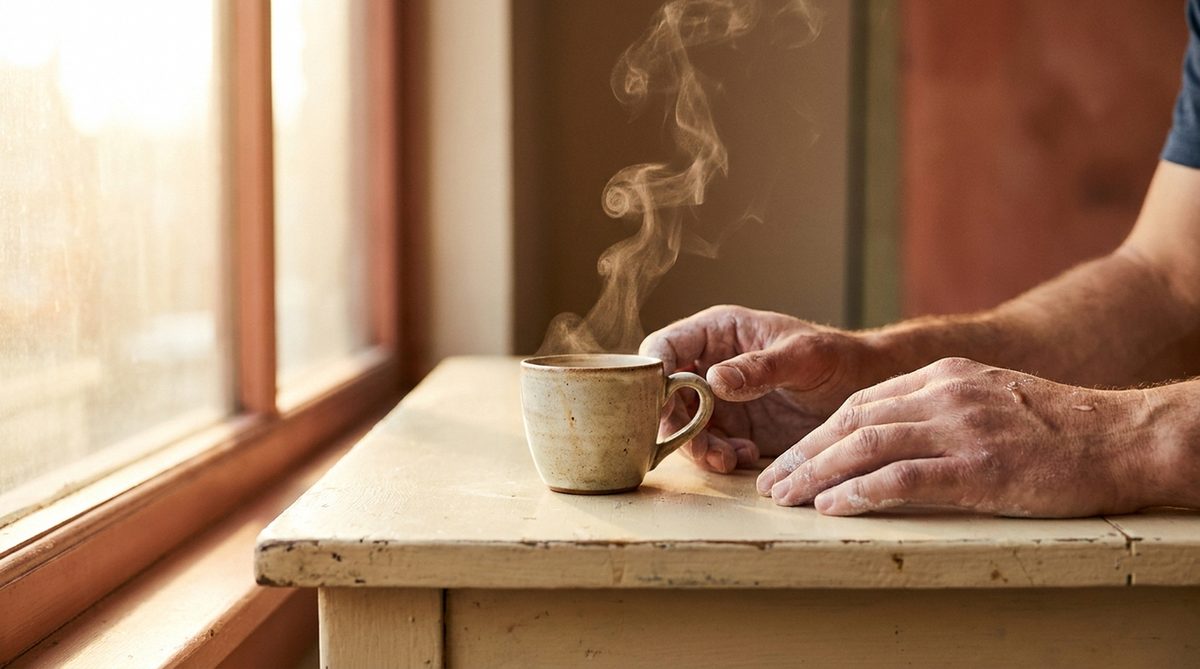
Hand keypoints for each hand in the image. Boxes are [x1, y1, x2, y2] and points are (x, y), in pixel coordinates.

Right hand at [639, 305, 889, 472]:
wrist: (865, 391)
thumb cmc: (838, 358)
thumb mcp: (804, 357)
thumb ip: (760, 368)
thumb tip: (713, 380)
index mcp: (719, 332)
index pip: (665, 347)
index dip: (653, 374)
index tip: (661, 402)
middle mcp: (710, 364)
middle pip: (665, 394)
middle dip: (674, 422)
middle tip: (698, 444)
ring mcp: (718, 400)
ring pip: (682, 425)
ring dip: (697, 446)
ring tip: (728, 458)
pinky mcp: (733, 429)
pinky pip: (708, 447)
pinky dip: (718, 457)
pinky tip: (745, 457)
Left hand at [756, 357, 1162, 516]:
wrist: (1122, 436)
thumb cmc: (1058, 426)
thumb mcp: (990, 397)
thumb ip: (941, 407)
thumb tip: (891, 433)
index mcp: (943, 376)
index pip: (862, 403)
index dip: (818, 434)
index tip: (791, 458)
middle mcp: (944, 396)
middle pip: (852, 422)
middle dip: (804, 453)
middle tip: (773, 481)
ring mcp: (960, 430)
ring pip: (866, 446)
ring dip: (817, 473)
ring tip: (787, 497)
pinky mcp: (979, 467)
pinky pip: (903, 478)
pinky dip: (860, 492)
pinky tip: (833, 506)